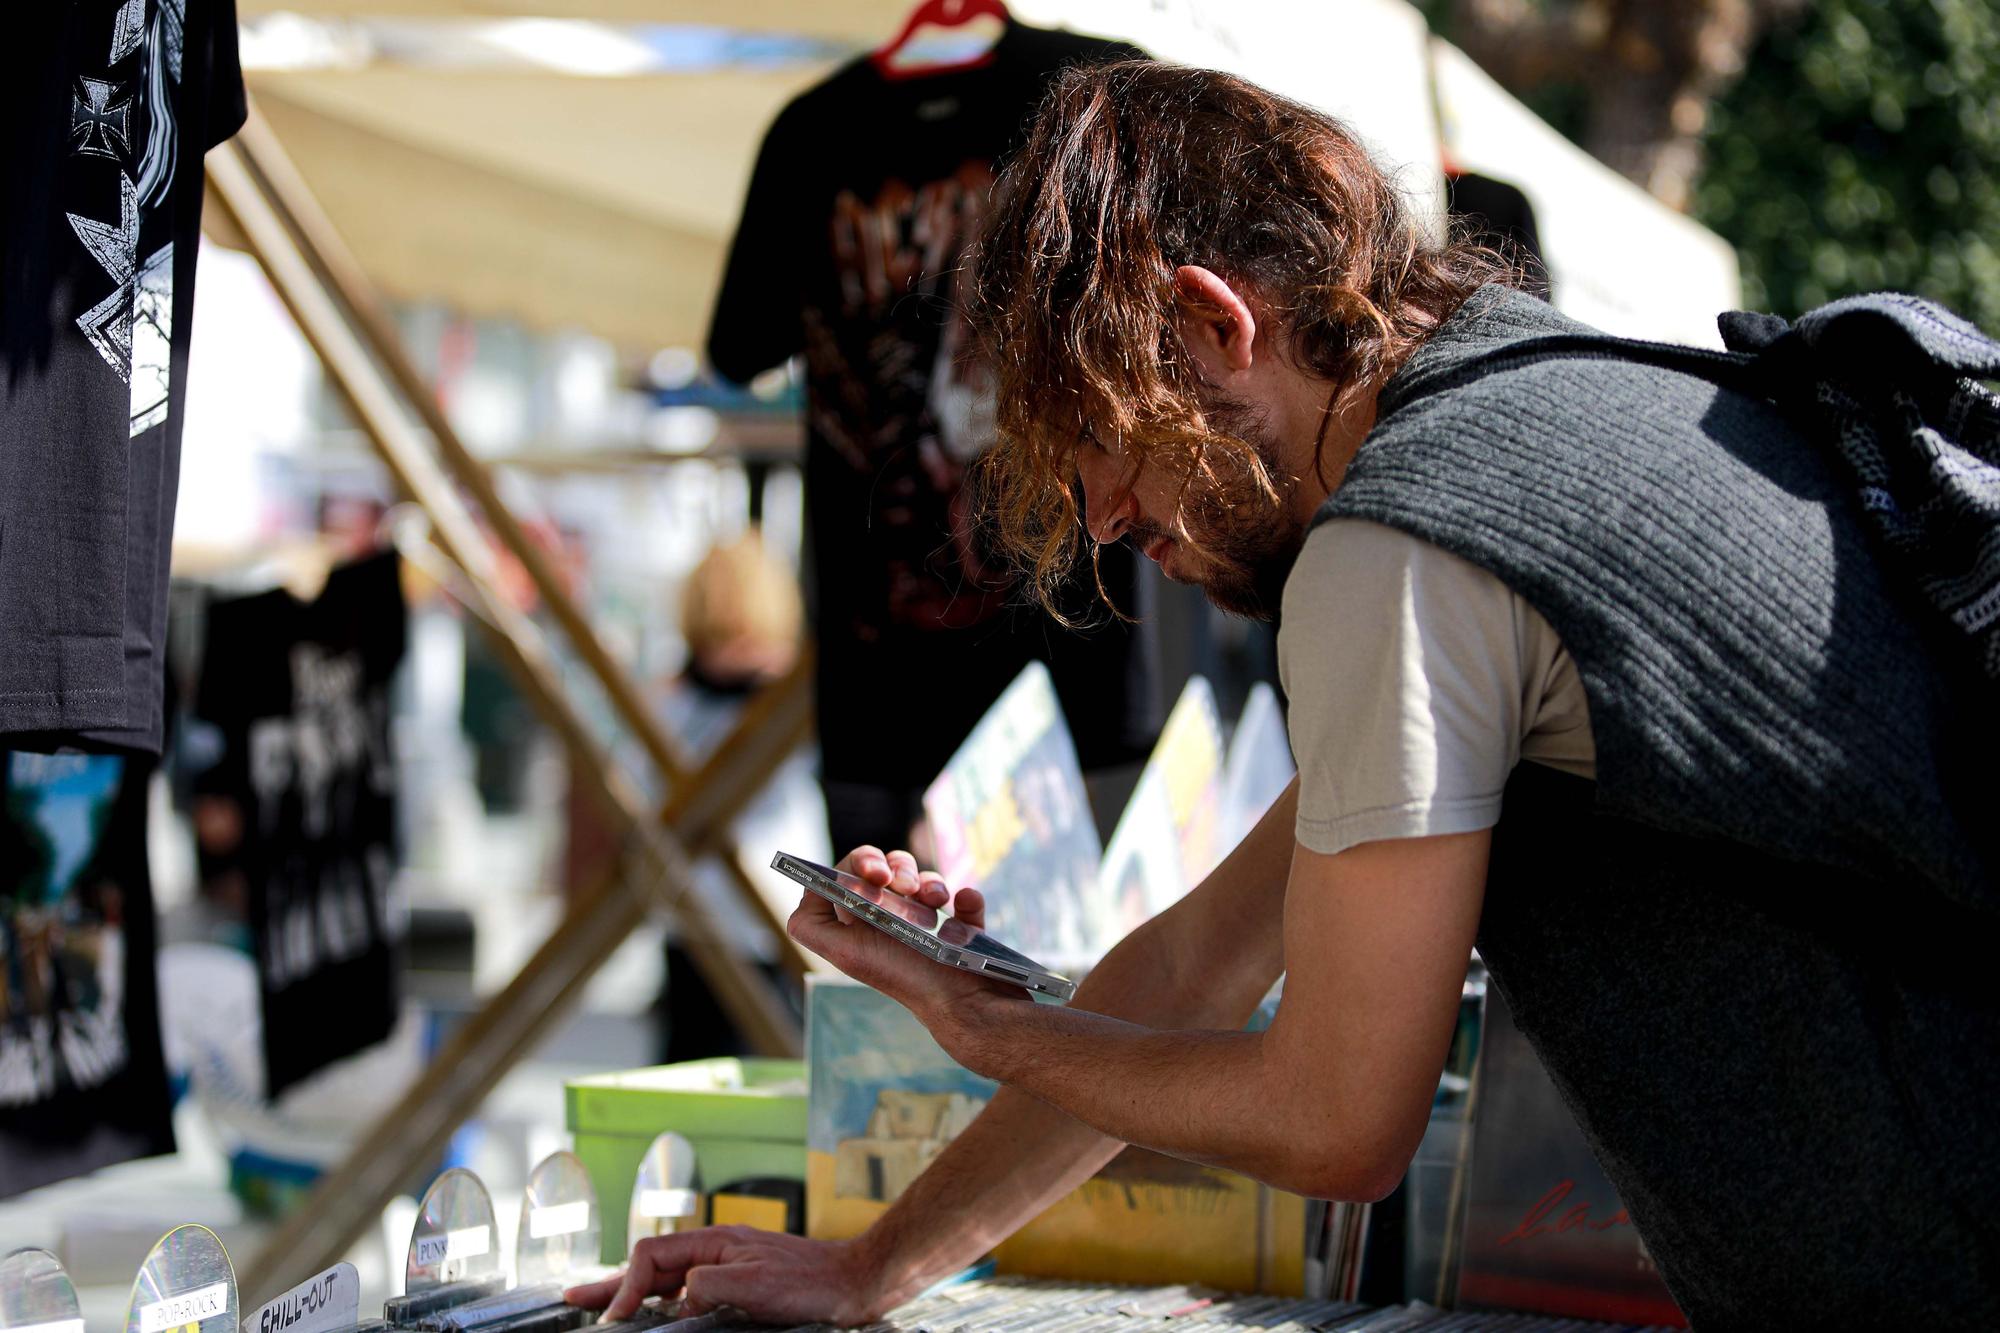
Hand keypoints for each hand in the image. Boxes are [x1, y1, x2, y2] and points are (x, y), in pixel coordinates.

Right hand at [564, 1227, 891, 1325]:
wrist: (855, 1284)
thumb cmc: (812, 1283)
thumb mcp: (752, 1285)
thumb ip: (705, 1286)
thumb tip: (677, 1298)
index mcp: (715, 1240)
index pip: (652, 1254)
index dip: (626, 1285)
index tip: (617, 1318)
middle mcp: (717, 1250)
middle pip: (654, 1264)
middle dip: (615, 1284)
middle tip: (576, 1299)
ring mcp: (729, 1267)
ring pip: (669, 1278)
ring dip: (637, 1294)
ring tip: (608, 1309)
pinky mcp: (741, 1287)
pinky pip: (690, 1292)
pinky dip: (666, 1302)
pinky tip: (659, 1315)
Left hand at [792, 847, 1025, 1065]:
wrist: (960, 1002)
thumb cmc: (902, 977)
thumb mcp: (844, 953)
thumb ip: (811, 925)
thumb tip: (813, 889)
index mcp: (859, 926)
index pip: (848, 878)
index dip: (857, 865)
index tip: (875, 872)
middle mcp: (890, 924)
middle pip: (887, 869)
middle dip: (897, 866)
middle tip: (901, 883)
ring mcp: (928, 924)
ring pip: (923, 879)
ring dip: (929, 881)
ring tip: (934, 900)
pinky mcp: (961, 929)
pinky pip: (964, 897)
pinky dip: (966, 897)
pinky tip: (964, 901)